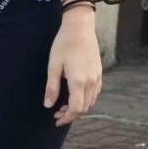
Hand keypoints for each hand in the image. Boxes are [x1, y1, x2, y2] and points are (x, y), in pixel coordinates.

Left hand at [45, 11, 101, 125]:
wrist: (80, 28)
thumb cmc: (63, 45)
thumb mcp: (53, 66)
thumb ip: (52, 87)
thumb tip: (48, 105)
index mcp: (79, 81)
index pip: (76, 108)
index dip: (66, 118)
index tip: (56, 120)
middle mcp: (91, 81)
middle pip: (84, 107)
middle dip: (71, 114)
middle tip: (56, 113)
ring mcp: (97, 77)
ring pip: (91, 101)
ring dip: (79, 107)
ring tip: (63, 105)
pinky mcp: (99, 73)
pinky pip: (95, 93)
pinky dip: (85, 99)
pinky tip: (74, 96)